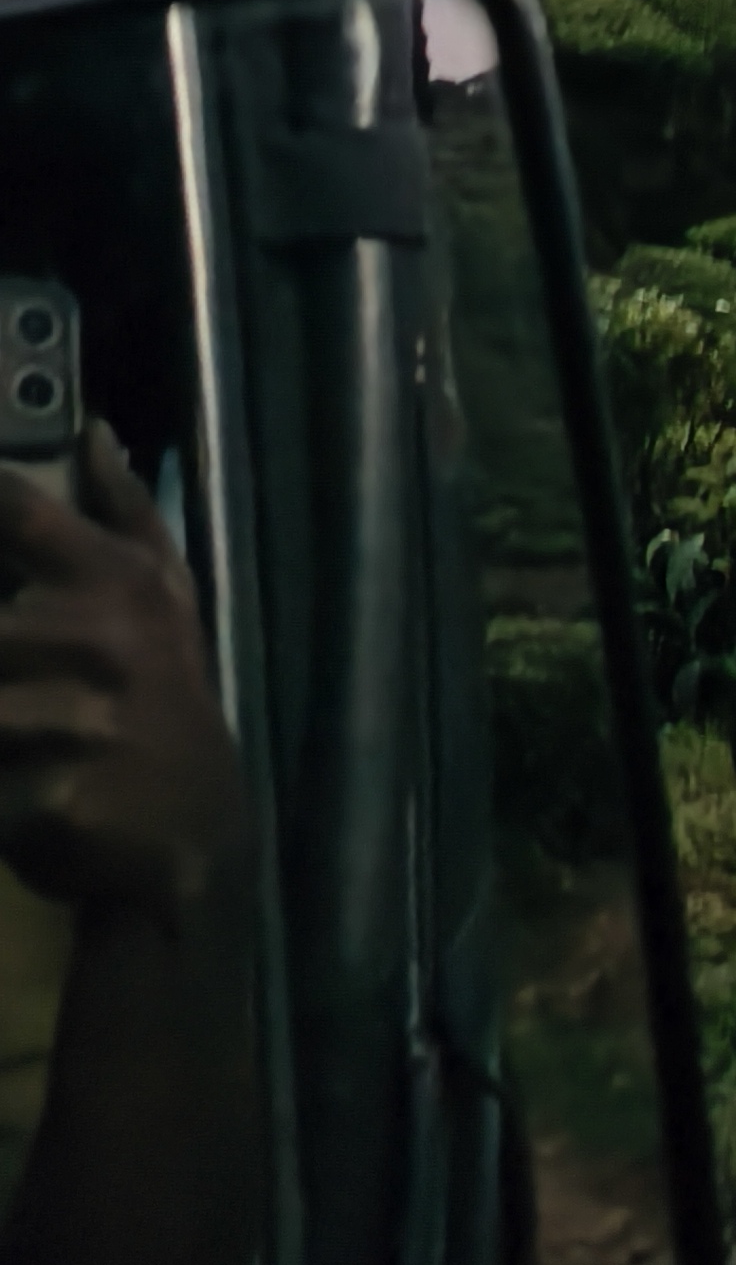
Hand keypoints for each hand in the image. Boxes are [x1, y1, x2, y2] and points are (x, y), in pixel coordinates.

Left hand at [0, 426, 249, 940]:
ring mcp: (72, 721)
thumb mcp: (165, 597)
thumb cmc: (165, 699)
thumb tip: (94, 430)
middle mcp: (95, 638)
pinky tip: (11, 775)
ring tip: (17, 723)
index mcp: (117, 581)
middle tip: (12, 663)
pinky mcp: (44, 798)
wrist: (189, 833)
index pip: (17, 510)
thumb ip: (124, 511)